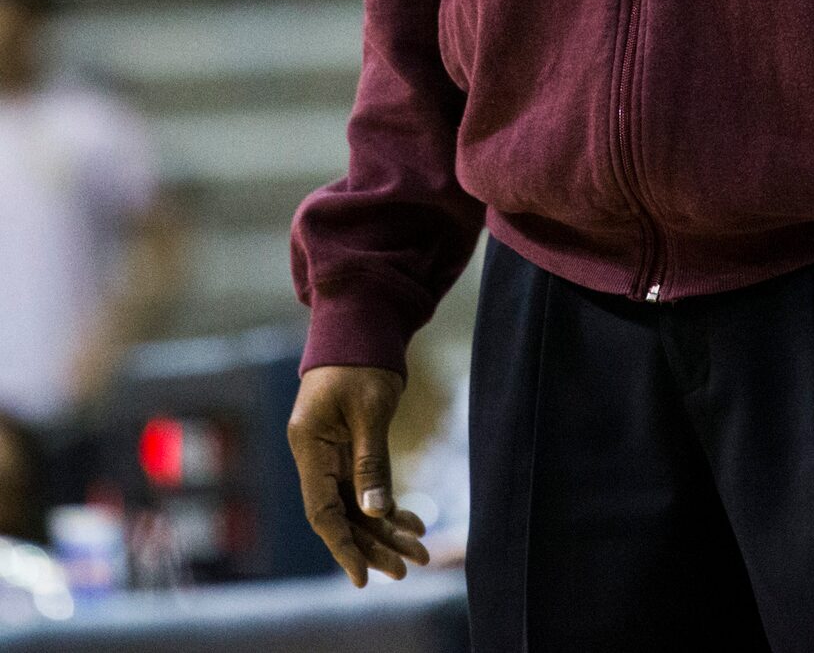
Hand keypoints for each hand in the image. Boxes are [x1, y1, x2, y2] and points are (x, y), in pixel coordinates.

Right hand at [287, 365, 430, 584]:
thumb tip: (376, 511)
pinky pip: (368, 488)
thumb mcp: (370, 409)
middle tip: (406, 569)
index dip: (342, 546)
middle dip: (373, 545)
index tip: (362, 577)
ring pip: (357, 505)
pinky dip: (388, 507)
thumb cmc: (362, 360)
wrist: (361, 323)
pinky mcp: (351, 449)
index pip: (323, 510)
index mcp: (309, 446)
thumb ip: (370, 460)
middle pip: (342, 514)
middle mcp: (317, 456)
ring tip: (418, 553)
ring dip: (385, 530)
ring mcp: (333, 454)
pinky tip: (412, 525)